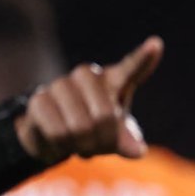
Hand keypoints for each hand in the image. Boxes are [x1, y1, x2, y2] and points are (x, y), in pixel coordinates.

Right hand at [15, 36, 162, 162]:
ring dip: (82, 146)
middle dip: (103, 141)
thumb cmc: (96, 131)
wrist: (56, 136)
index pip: (132, 67)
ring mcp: (62, 84)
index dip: (143, 57)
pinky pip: (58, 132)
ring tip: (79, 141)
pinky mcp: (38, 99)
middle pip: (105, 116)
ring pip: (80, 127)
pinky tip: (61, 139)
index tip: (156, 44)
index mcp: (114, 80)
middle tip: (97, 144)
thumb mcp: (117, 138)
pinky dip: (62, 146)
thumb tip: (137, 150)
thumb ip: (129, 141)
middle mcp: (88, 76)